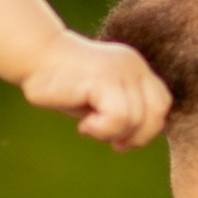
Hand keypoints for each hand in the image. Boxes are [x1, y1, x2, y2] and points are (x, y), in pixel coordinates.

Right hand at [20, 31, 171, 149]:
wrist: (34, 58)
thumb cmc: (63, 84)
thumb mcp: (101, 98)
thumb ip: (125, 109)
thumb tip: (139, 138)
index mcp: (136, 69)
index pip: (162, 104)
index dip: (147, 129)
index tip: (120, 139)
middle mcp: (134, 65)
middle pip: (157, 114)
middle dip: (135, 137)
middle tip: (108, 138)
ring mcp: (121, 69)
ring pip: (137, 119)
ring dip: (110, 133)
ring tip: (88, 126)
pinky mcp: (104, 77)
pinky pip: (120, 116)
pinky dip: (102, 129)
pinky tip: (84, 124)